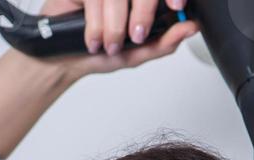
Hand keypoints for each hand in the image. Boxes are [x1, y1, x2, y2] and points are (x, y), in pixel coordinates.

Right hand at [35, 0, 199, 76]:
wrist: (62, 59)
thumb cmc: (98, 55)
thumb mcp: (136, 54)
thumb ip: (164, 42)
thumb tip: (190, 28)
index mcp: (141, 1)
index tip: (177, 6)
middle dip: (143, 13)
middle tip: (135, 37)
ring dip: (114, 25)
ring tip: (107, 46)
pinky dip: (96, 23)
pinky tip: (92, 38)